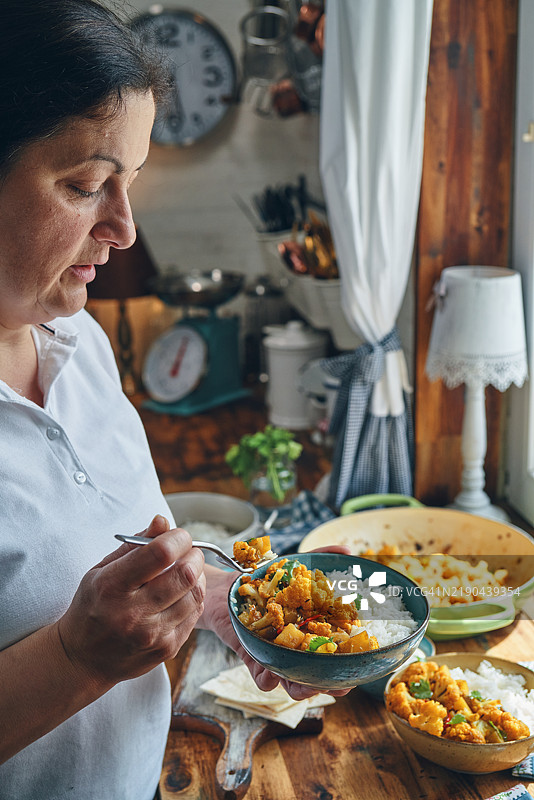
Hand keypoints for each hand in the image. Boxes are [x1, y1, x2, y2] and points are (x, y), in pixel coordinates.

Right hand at [57, 515, 205, 689]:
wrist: (82, 660)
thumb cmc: (92, 608)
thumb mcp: (101, 571)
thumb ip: (133, 545)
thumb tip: (162, 521)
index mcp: (112, 587)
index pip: (160, 553)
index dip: (178, 538)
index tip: (178, 536)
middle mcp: (133, 613)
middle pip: (185, 574)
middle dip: (194, 555)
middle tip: (187, 552)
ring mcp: (152, 634)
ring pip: (195, 594)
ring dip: (197, 576)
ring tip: (185, 571)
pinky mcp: (167, 648)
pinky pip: (195, 614)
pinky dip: (194, 597)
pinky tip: (181, 593)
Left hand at [198, 544, 352, 700]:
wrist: (226, 587)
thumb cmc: (262, 580)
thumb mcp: (291, 567)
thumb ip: (319, 557)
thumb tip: (347, 550)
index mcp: (309, 629)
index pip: (332, 650)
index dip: (345, 665)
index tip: (356, 672)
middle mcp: (293, 646)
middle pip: (315, 672)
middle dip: (327, 684)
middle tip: (338, 686)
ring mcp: (274, 654)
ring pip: (290, 681)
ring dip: (300, 688)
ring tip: (304, 687)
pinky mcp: (252, 656)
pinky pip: (262, 676)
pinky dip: (267, 678)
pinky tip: (270, 675)